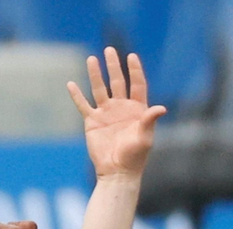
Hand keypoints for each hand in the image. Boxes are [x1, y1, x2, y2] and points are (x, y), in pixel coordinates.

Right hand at [67, 48, 165, 179]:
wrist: (117, 173)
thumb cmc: (135, 157)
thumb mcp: (145, 138)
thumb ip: (150, 121)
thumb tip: (161, 108)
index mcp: (137, 110)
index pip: (137, 85)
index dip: (135, 71)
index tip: (132, 57)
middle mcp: (121, 108)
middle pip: (118, 82)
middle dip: (114, 66)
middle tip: (109, 50)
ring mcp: (106, 114)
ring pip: (99, 89)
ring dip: (95, 74)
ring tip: (91, 59)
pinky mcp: (92, 122)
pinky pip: (83, 105)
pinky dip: (77, 95)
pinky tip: (71, 84)